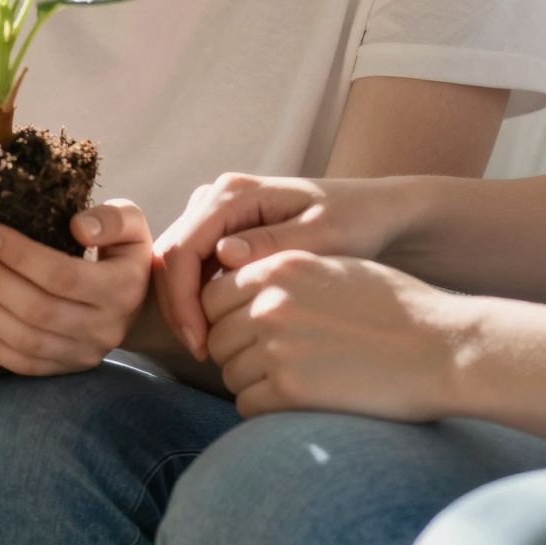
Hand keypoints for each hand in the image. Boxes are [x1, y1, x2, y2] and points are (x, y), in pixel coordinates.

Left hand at [0, 200, 154, 375]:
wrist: (135, 300)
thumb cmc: (120, 250)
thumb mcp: (129, 224)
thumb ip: (111, 219)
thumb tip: (78, 227)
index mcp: (124, 288)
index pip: (63, 275)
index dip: (21, 255)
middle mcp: (107, 328)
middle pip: (39, 310)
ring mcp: (85, 354)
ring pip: (26, 340)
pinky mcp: (66, 369)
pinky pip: (24, 365)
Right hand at [153, 172, 400, 360]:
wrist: (374, 214)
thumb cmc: (356, 222)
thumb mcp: (322, 236)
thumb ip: (272, 245)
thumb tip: (222, 254)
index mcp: (234, 193)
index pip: (182, 248)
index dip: (182, 300)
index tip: (201, 341)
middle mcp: (218, 197)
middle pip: (171, 256)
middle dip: (178, 307)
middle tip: (203, 352)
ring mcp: (218, 215)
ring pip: (177, 264)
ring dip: (185, 306)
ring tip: (211, 346)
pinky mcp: (225, 233)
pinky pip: (195, 267)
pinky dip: (198, 300)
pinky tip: (221, 330)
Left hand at [201, 250, 469, 419]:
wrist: (443, 347)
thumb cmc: (399, 310)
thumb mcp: (339, 271)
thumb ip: (288, 278)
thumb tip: (246, 296)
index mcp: (282, 267)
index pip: (214, 294)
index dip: (228, 318)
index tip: (251, 333)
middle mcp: (271, 302)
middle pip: (216, 336)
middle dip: (236, 352)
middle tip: (272, 364)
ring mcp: (277, 346)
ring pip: (229, 373)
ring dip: (252, 382)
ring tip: (294, 382)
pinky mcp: (289, 389)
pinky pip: (247, 405)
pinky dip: (265, 408)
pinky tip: (300, 402)